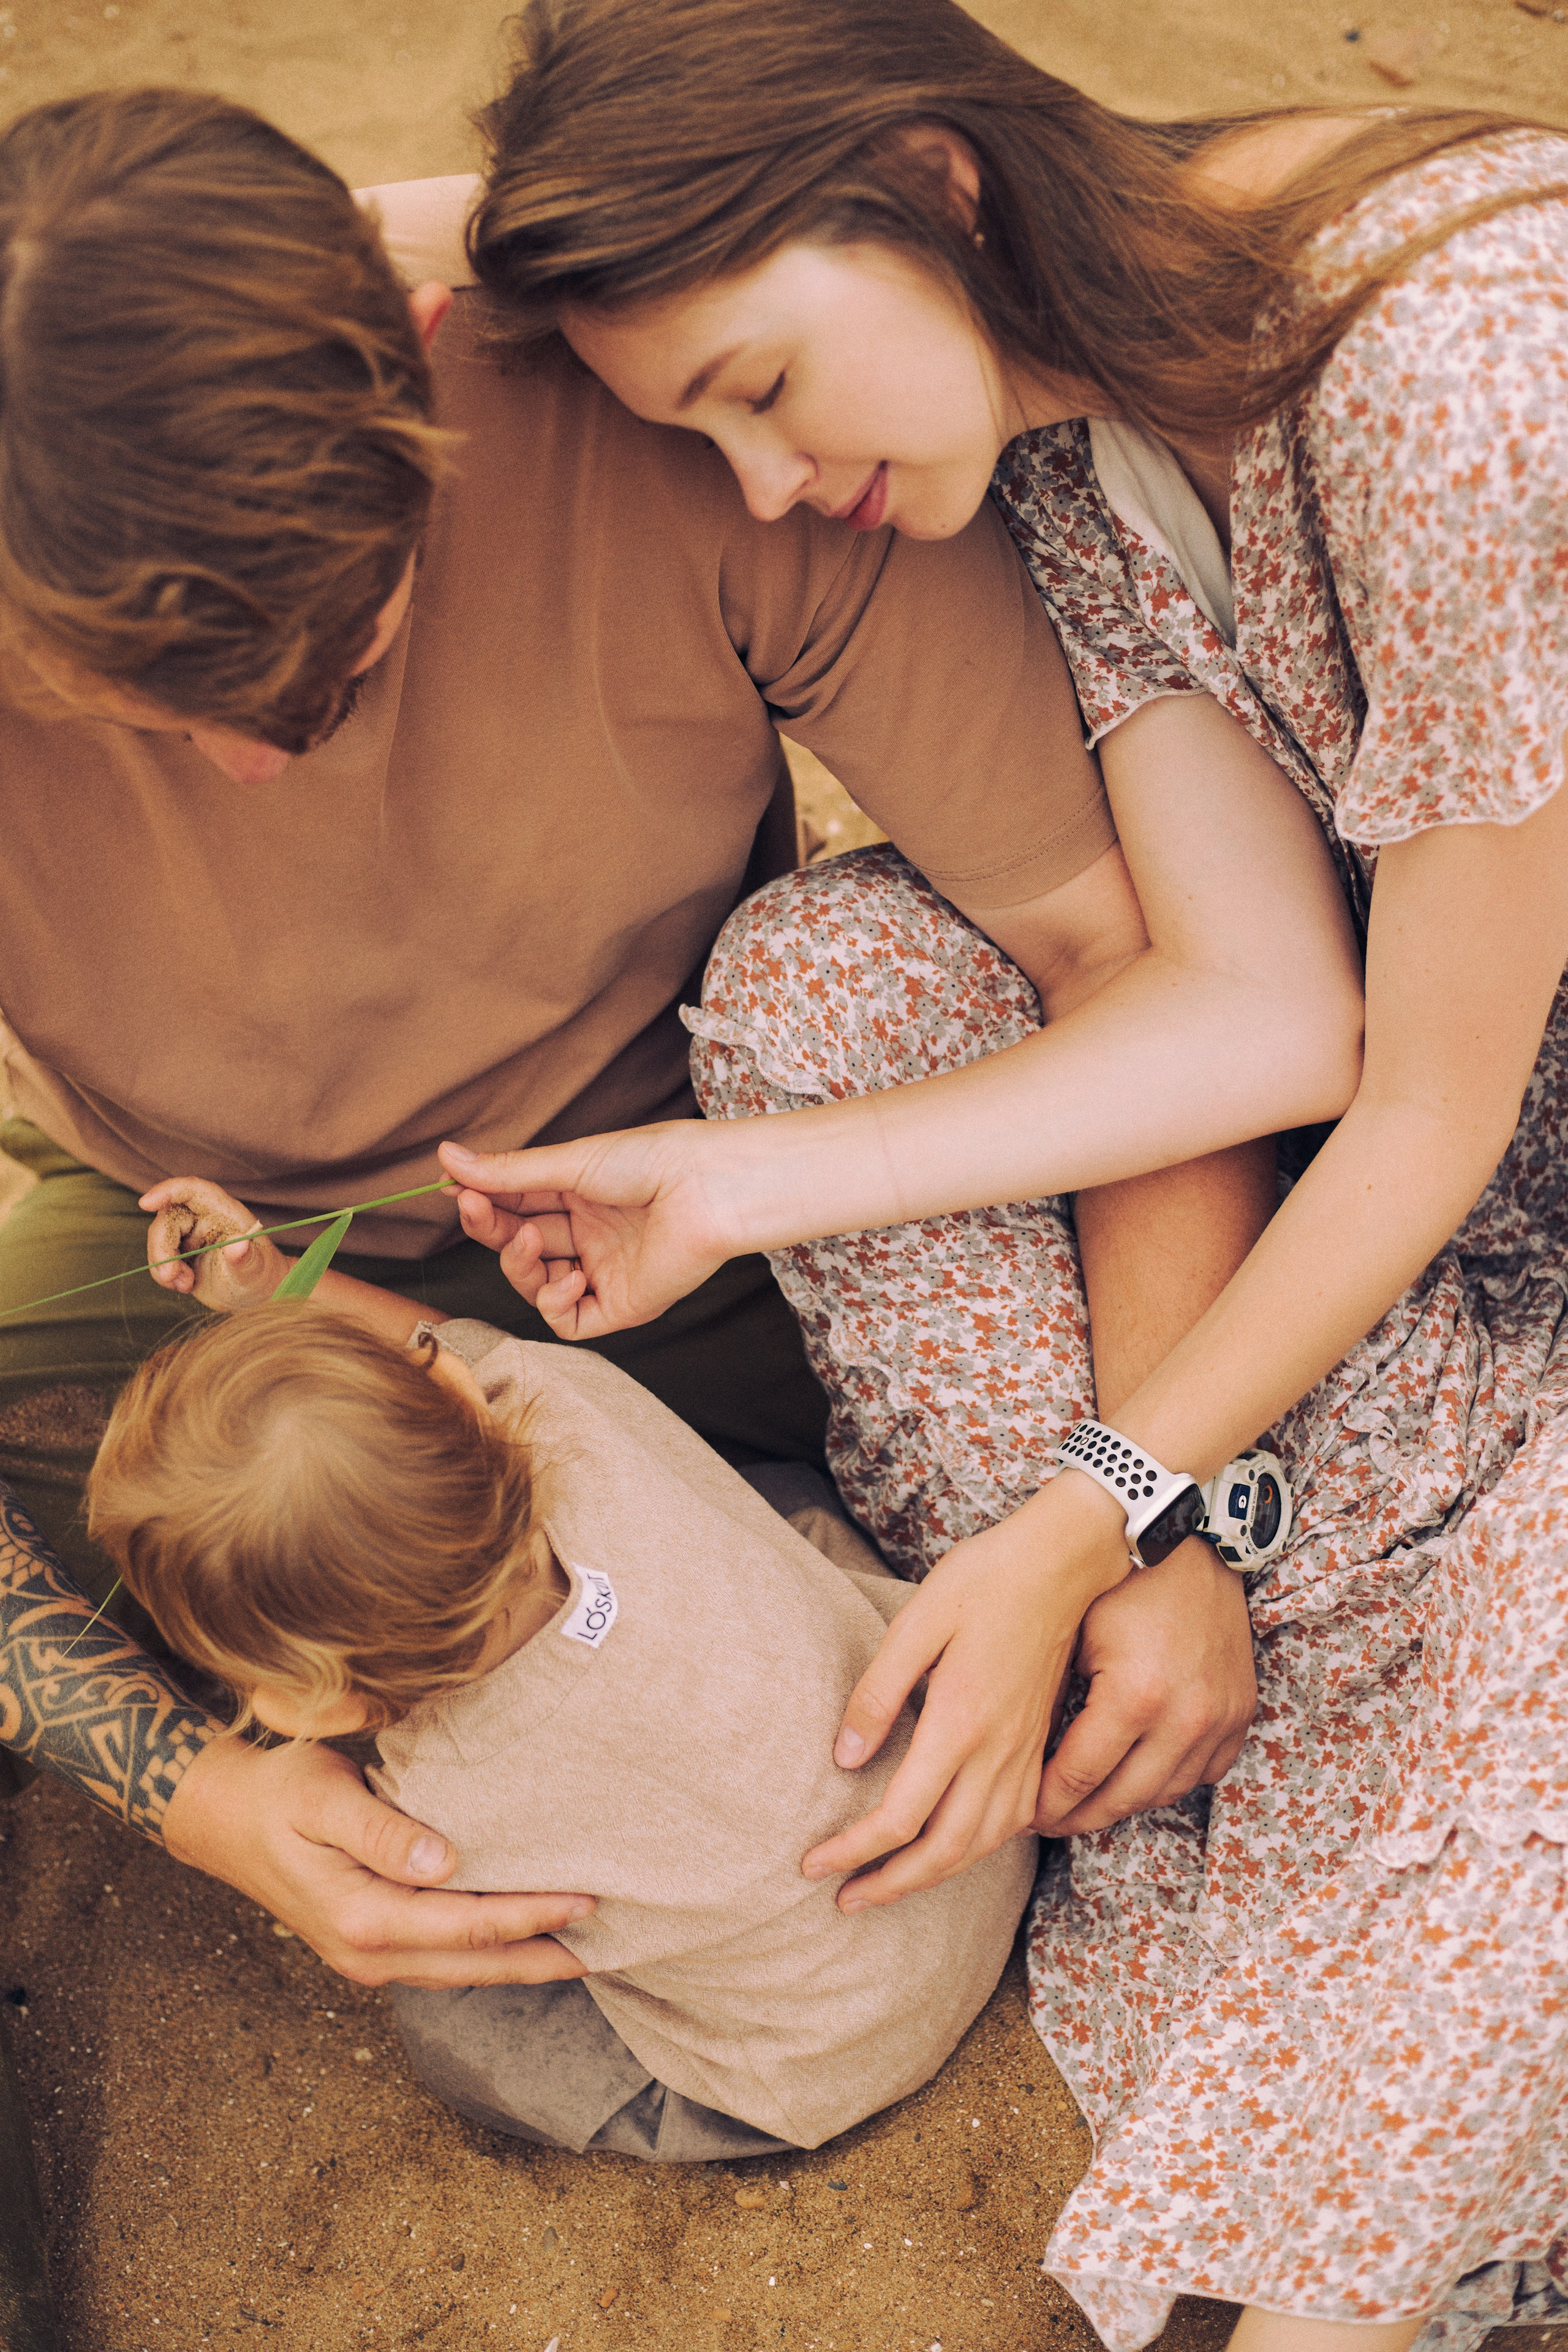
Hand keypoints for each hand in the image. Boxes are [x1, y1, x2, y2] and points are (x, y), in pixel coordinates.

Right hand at [140, 1176, 285, 1309]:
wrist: (256, 1297)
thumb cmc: (262, 1277)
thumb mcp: (255, 1270)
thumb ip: (246, 1258)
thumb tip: (239, 1244)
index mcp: (223, 1211)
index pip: (192, 1190)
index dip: (168, 1191)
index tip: (145, 1203)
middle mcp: (203, 1218)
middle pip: (168, 1218)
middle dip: (161, 1246)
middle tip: (170, 1275)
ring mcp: (190, 1236)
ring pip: (159, 1239)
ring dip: (162, 1264)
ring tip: (185, 1286)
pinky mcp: (181, 1254)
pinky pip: (160, 1258)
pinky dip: (165, 1275)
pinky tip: (184, 1287)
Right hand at [163, 1733, 594, 1987]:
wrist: (225, 1819)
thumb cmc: (280, 1794)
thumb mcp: (324, 1796)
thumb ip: (382, 1830)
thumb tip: (443, 1862)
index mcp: (363, 1917)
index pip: (468, 1925)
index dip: (531, 1916)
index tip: (587, 1900)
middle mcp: (369, 1952)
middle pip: (475, 1964)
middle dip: (543, 1955)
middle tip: (612, 1942)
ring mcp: (368, 1957)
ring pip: (462, 1972)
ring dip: (520, 1962)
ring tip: (584, 1950)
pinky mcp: (372, 1945)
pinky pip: (443, 1960)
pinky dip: (488, 1955)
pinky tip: (522, 1940)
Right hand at [438, 1126, 731, 1337]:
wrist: (706, 1189)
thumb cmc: (650, 1162)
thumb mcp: (569, 1163)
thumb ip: (507, 1173)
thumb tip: (446, 1158)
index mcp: (579, 1195)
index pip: (515, 1205)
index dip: (482, 1201)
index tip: (452, 1189)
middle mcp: (589, 1235)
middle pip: (519, 1243)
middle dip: (492, 1229)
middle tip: (473, 1209)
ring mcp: (603, 1271)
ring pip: (536, 1284)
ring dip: (519, 1265)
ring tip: (528, 1240)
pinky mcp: (621, 1305)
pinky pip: (568, 1319)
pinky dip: (555, 1303)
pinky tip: (568, 1277)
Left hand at [801, 1475, 1129, 1909]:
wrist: (1065, 1560)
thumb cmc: (985, 1579)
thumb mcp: (916, 1621)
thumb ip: (878, 1693)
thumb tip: (845, 1758)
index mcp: (959, 1722)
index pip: (899, 1818)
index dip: (852, 1851)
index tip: (813, 1864)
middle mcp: (998, 1751)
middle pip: (943, 1851)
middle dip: (891, 1886)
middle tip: (844, 1900)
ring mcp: (1026, 1752)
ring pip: (982, 1846)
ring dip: (933, 1877)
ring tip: (890, 1886)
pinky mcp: (1041, 1744)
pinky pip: (1014, 1823)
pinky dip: (979, 1851)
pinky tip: (955, 1848)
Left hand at [1034, 1537, 1256, 1835]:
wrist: (1189, 1541)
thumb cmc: (1118, 1579)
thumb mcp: (1070, 1633)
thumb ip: (1048, 1700)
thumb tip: (1013, 1758)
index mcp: (1135, 1697)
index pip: (1080, 1778)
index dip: (1046, 1803)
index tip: (1022, 1813)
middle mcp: (1185, 1718)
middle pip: (1122, 1799)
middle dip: (1079, 1817)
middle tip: (1047, 1821)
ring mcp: (1219, 1719)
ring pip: (1164, 1793)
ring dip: (1122, 1803)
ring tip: (1085, 1804)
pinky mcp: (1240, 1713)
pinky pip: (1203, 1773)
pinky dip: (1168, 1781)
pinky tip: (1136, 1777)